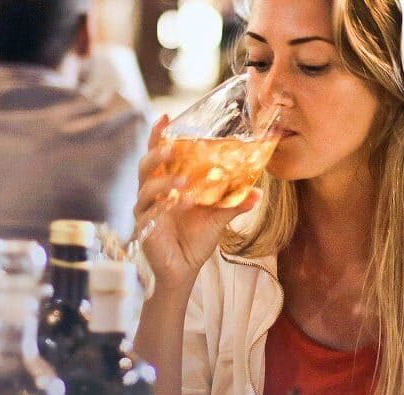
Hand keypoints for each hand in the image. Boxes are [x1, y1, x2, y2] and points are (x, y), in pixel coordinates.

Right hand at [135, 115, 261, 289]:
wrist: (184, 268)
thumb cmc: (197, 239)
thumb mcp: (218, 218)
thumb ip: (234, 203)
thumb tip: (258, 192)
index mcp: (168, 184)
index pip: (160, 156)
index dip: (159, 136)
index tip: (166, 117)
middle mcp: (153, 193)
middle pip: (146, 165)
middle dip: (157, 153)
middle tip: (172, 147)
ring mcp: (146, 209)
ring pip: (145, 188)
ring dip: (163, 182)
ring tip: (182, 183)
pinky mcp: (144, 228)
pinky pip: (148, 213)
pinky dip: (161, 207)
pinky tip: (176, 204)